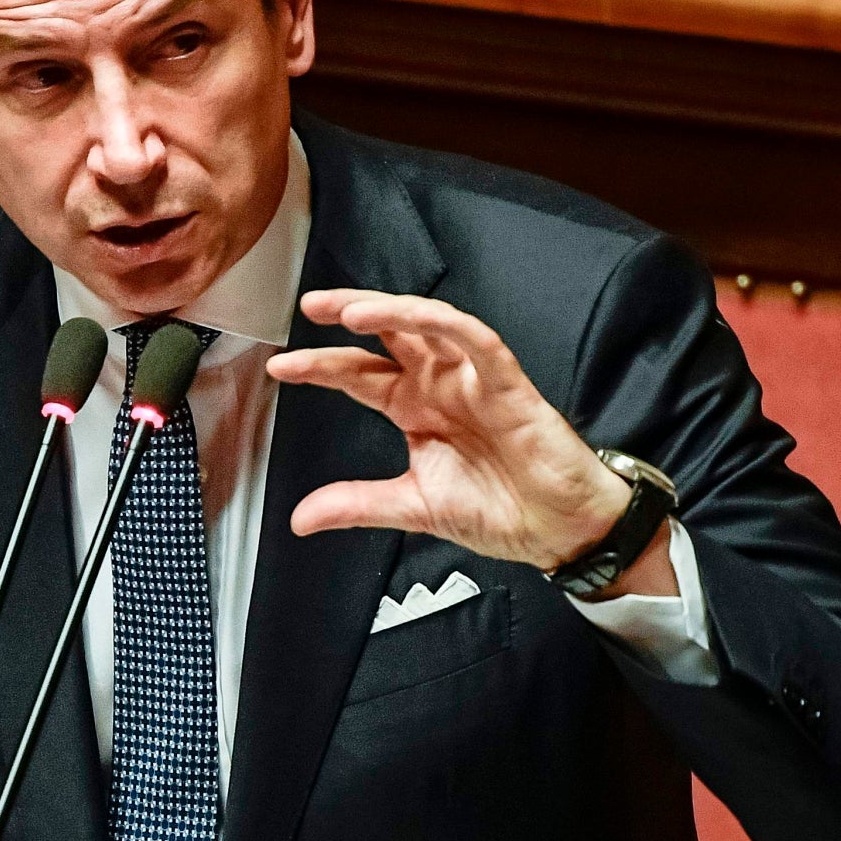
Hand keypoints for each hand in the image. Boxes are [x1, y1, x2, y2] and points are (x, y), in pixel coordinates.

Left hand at [267, 290, 676, 594]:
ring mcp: (473, 380)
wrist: (559, 533)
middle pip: (388, 336)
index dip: (321, 369)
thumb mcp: (413, 508)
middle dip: (349, 314)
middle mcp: (441, 387)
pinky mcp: (507, 383)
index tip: (280, 369)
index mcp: (417, 410)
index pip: (360, 377)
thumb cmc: (502, 511)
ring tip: (348, 311)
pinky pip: (475, 339)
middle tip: (310, 307)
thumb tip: (301, 519)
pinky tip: (410, 319)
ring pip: (428, 326)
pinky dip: (442, 324)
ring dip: (390, 312)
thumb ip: (358, 505)